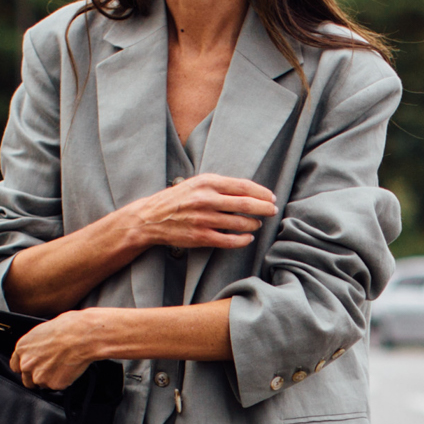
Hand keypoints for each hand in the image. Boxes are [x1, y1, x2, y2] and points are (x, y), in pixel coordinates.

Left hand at [10, 310, 114, 390]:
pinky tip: (69, 369)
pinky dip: (63, 381)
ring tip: (62, 367)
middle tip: (51, 368)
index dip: (26, 367)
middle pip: (26, 379)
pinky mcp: (53, 384)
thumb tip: (38, 351)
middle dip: (37, 376)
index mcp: (22, 349)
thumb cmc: (67, 328)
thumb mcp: (42, 332)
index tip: (34, 367)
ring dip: (50, 380)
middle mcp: (26, 364)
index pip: (16, 367)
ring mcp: (39, 376)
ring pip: (41, 385)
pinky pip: (56, 387)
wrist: (82, 335)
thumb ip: (34, 346)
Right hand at [135, 173, 275, 250]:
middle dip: (264, 208)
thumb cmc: (177, 199)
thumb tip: (249, 191)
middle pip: (246, 204)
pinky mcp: (201, 237)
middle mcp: (206, 200)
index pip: (243, 186)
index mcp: (207, 182)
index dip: (261, 193)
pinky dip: (243, 240)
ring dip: (253, 224)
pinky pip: (229, 240)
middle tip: (272, 211)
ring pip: (240, 223)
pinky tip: (247, 237)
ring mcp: (204, 219)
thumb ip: (220, 186)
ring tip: (257, 223)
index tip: (270, 197)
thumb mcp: (196, 184)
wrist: (151, 218)